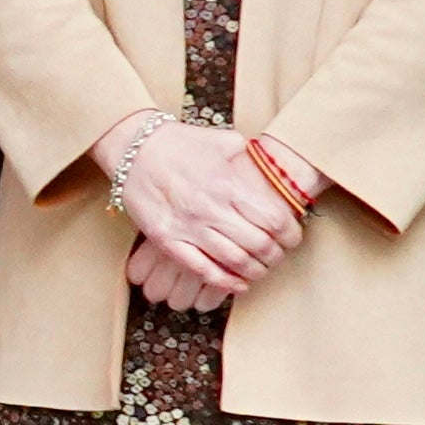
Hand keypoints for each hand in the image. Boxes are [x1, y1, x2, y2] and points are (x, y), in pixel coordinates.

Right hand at [113, 119, 307, 296]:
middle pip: (259, 245)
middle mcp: (211, 208)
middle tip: (278, 255)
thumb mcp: (223, 141)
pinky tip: (238, 284)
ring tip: (260, 269)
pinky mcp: (167, 240)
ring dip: (255, 271)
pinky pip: (202, 270)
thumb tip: (273, 168)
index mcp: (228, 185)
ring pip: (234, 261)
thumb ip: (251, 157)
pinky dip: (225, 282)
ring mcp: (188, 227)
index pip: (274, 220)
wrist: (133, 147)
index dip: (290, 234)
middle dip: (276, 256)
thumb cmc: (179, 142)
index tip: (292, 238)